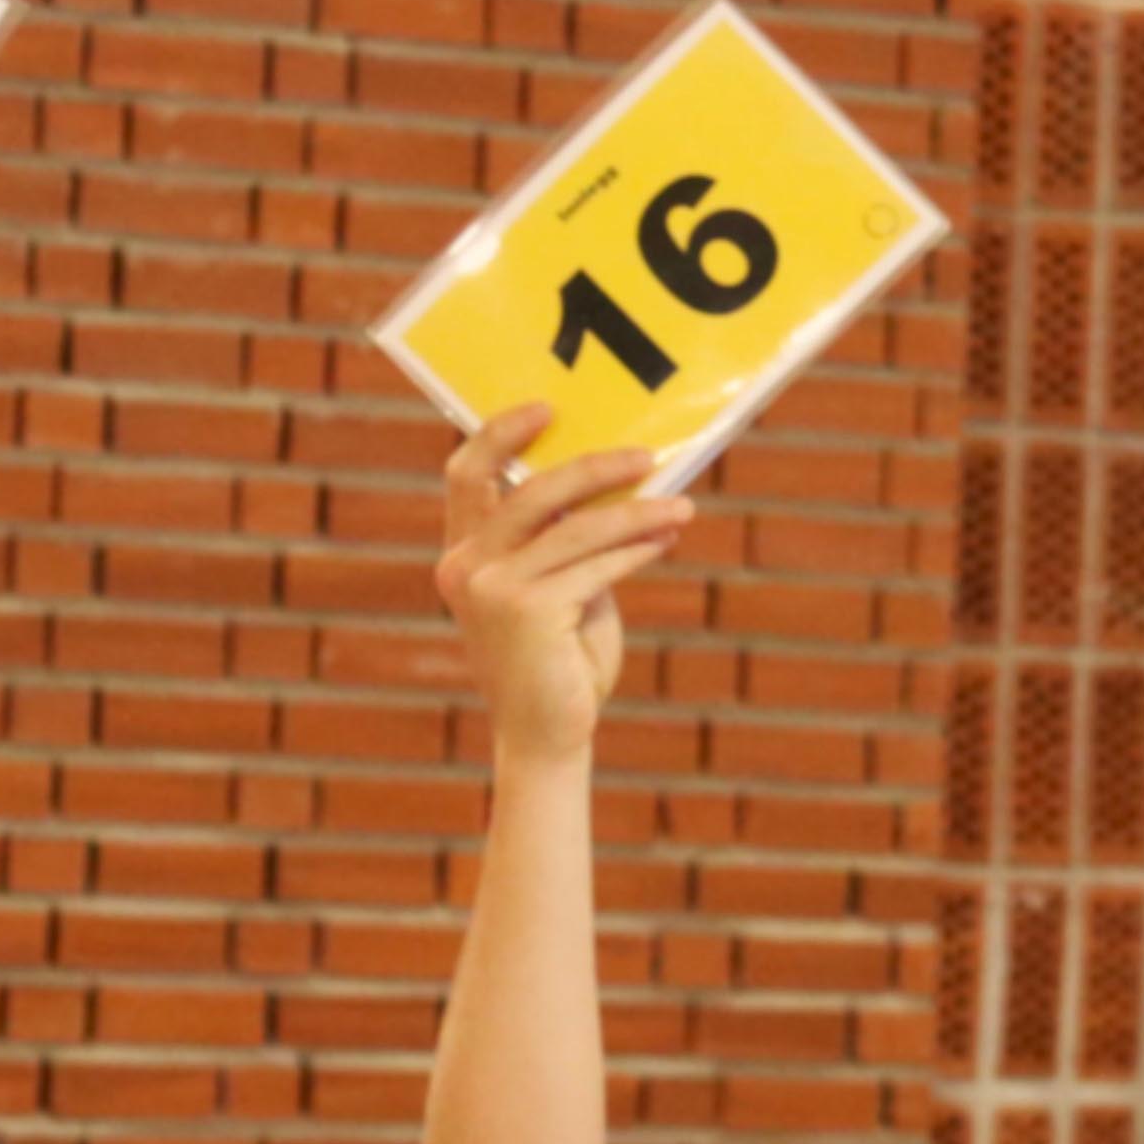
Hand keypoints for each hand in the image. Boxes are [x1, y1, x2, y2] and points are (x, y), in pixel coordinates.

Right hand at [433, 403, 673, 765]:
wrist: (548, 736)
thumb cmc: (559, 660)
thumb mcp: (558, 588)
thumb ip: (567, 541)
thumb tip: (617, 479)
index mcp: (463, 556)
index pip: (467, 475)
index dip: (501, 433)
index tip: (549, 407)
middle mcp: (466, 568)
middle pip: (533, 490)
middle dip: (595, 467)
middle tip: (646, 455)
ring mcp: (492, 590)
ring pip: (577, 528)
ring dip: (636, 512)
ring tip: (681, 506)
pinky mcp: (528, 611)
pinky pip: (596, 564)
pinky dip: (637, 547)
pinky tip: (666, 537)